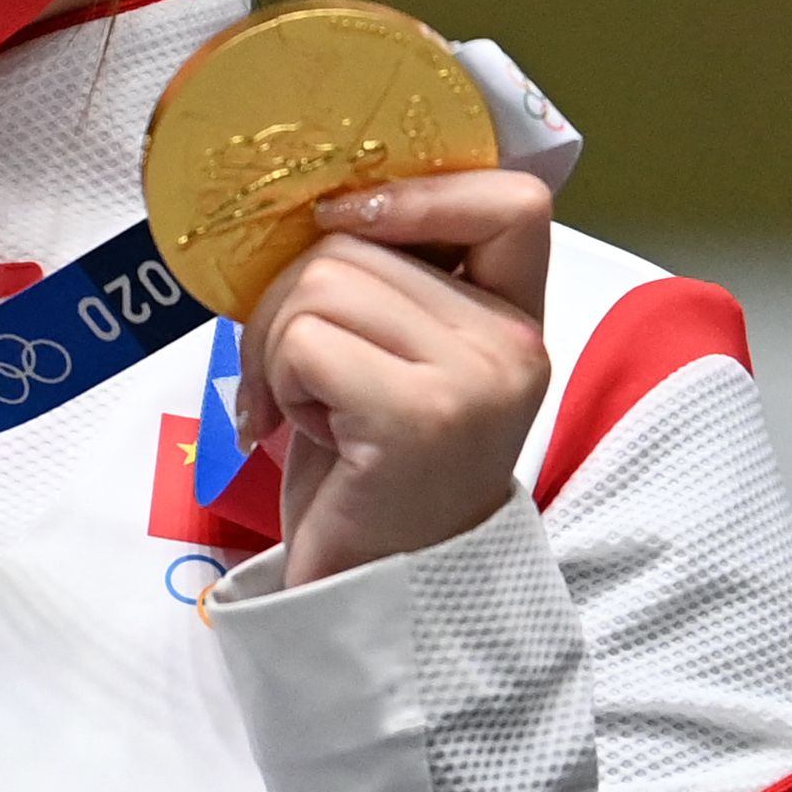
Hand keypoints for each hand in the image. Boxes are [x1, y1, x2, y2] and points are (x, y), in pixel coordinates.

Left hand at [231, 169, 555, 584]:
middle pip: (365, 238)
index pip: (513, 201)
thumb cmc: (370, 474)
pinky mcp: (418, 417)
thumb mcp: (401, 360)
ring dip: (275, 344)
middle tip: (287, 374)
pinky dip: (272, 381)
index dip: (419, 191)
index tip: (347, 223)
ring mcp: (474, 380)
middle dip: (290, 294)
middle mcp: (514, 345)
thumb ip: (395, 282)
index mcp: (520, 320)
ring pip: (323, 281)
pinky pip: (305, 341)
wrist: (375, 601)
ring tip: (298, 407)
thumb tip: (320, 196)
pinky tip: (291, 431)